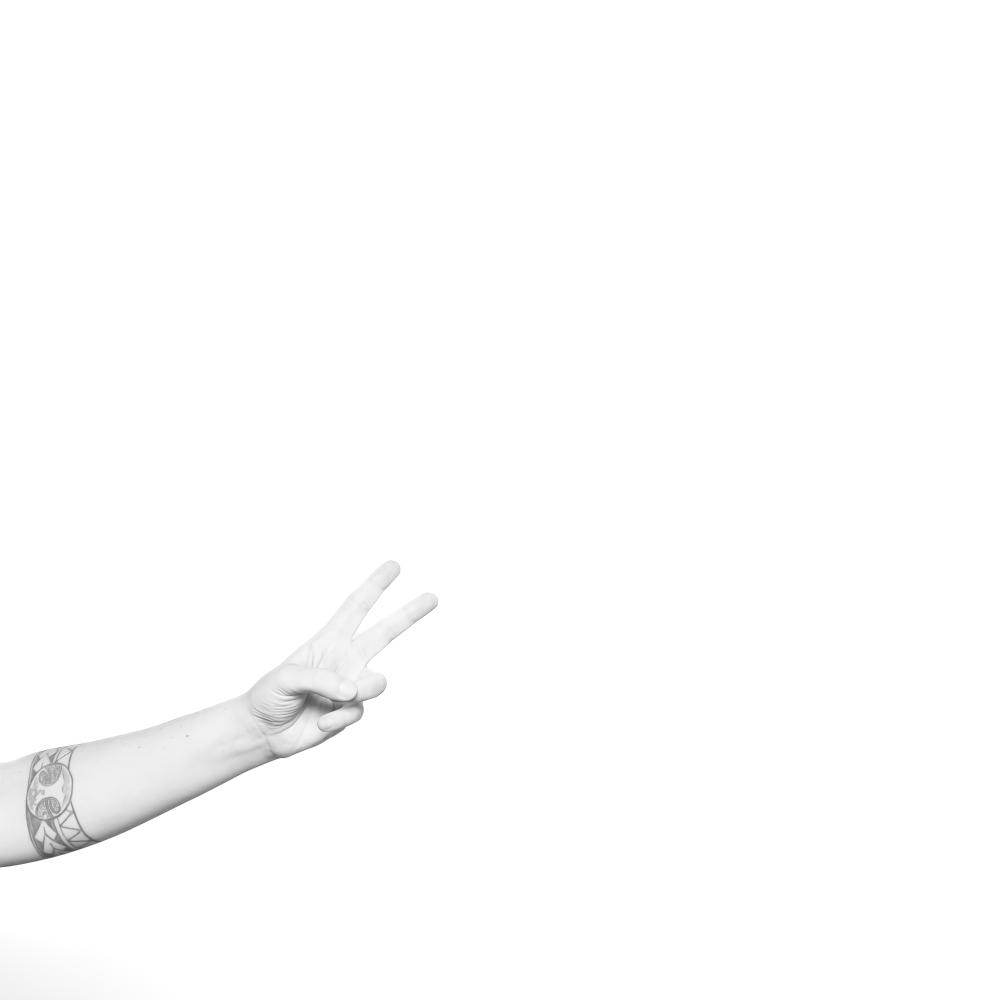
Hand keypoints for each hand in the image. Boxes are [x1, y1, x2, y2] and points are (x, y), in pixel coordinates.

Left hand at [244, 561, 436, 758]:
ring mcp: (351, 686)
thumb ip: (322, 678)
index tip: (394, 566)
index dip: (375, 585)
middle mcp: (345, 659)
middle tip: (433, 596)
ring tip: (337, 699)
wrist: (265, 732)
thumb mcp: (286, 677)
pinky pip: (358, 712)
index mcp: (329, 640)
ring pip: (377, 682)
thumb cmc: (269, 696)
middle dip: (409, 613)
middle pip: (385, 632)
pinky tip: (320, 722)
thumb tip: (352, 690)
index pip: (355, 607)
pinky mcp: (351, 712)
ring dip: (360, 691)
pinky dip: (338, 718)